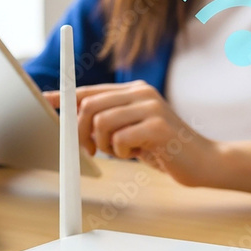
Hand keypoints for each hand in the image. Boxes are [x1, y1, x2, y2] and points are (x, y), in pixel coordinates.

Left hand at [44, 80, 218, 185]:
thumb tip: (73, 121)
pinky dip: (121, 152)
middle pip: (89, 104)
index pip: (90, 89)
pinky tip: (139, 153)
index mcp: (133, 90)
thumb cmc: (165, 149)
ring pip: (100, 121)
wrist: (205, 161)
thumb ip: (109, 121)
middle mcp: (141, 93)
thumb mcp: (132, 131)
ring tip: (121, 151)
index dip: (64, 96)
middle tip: (89, 150)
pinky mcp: (158, 126)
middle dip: (81, 131)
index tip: (45, 101)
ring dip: (103, 144)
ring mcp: (151, 107)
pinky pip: (119, 139)